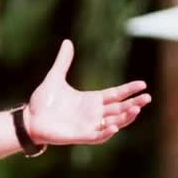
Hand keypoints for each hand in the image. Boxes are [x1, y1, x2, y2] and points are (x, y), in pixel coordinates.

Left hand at [24, 39, 150, 144]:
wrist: (29, 119)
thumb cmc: (42, 101)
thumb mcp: (55, 78)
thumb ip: (63, 61)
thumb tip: (67, 42)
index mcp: (90, 100)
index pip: (115, 94)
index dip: (129, 90)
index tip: (143, 84)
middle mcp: (93, 113)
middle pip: (118, 108)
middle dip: (134, 104)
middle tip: (148, 98)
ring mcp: (88, 125)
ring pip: (113, 122)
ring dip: (125, 118)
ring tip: (137, 110)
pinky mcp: (80, 136)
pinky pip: (98, 136)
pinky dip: (107, 132)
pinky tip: (115, 126)